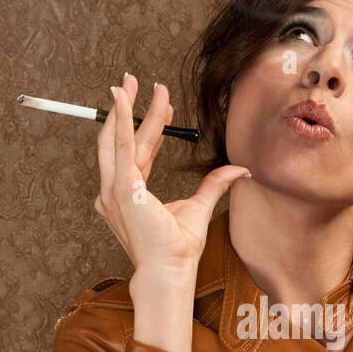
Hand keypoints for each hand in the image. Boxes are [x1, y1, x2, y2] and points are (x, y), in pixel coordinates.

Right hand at [94, 72, 250, 275]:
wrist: (169, 269)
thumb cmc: (179, 249)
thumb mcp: (200, 207)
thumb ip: (214, 184)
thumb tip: (239, 168)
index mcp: (127, 196)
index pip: (138, 152)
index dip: (149, 126)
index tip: (162, 105)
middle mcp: (114, 191)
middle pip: (119, 140)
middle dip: (125, 110)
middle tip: (132, 82)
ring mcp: (113, 191)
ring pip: (117, 139)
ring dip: (122, 109)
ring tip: (129, 83)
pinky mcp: (120, 189)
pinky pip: (121, 147)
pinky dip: (121, 122)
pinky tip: (123, 100)